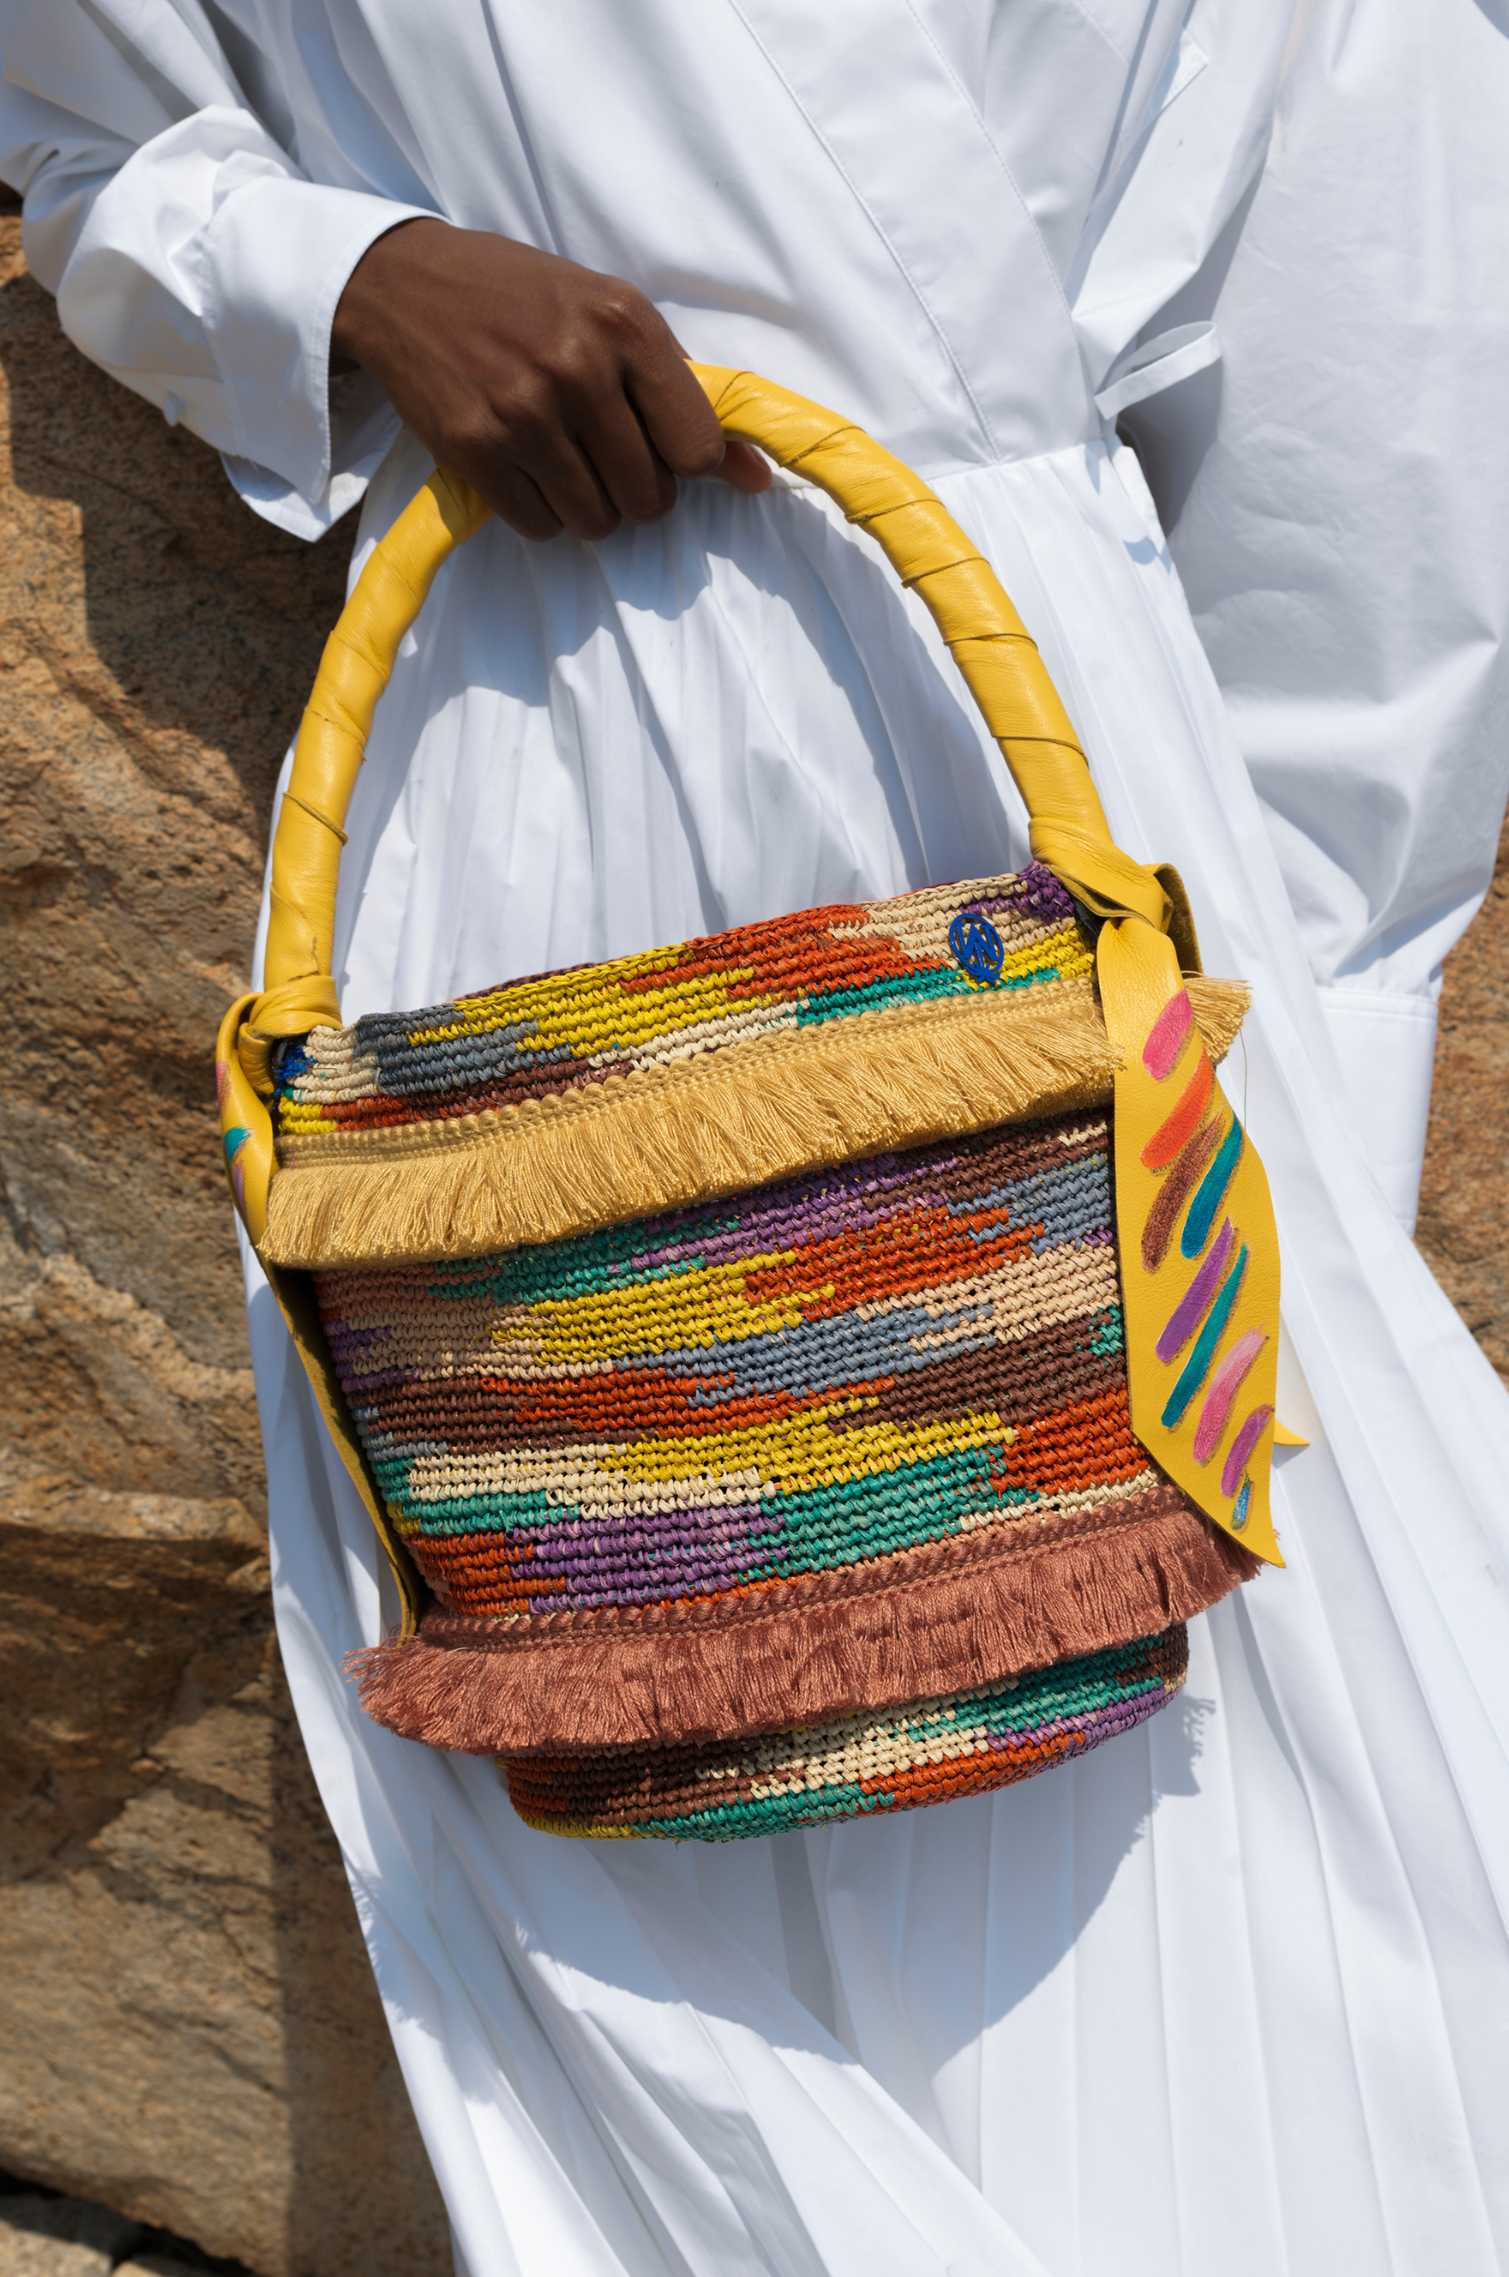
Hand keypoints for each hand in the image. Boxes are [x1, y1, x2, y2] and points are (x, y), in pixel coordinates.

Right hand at [332, 218, 770, 539]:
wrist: (406, 283)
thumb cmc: (523, 298)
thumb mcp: (609, 314)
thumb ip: (680, 392)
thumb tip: (756, 479)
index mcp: (625, 324)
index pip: (695, 449)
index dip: (683, 465)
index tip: (658, 449)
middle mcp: (578, 369)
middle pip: (648, 499)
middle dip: (635, 493)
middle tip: (604, 458)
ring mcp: (523, 414)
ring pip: (596, 523)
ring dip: (588, 509)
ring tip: (564, 463)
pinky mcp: (474, 450)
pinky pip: (540, 527)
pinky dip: (541, 513)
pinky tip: (525, 470)